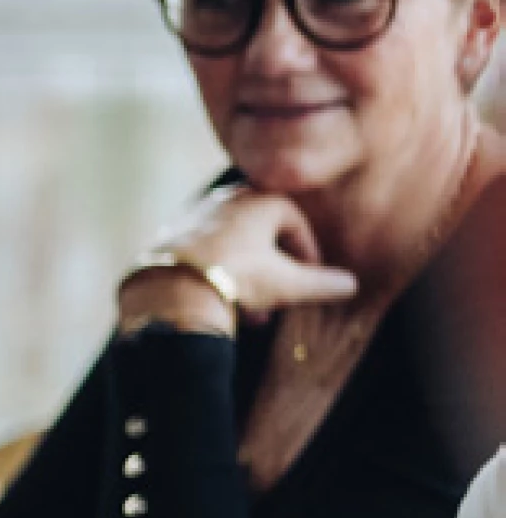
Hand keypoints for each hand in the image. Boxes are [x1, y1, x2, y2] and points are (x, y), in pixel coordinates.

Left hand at [118, 188, 357, 334]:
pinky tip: (222, 309)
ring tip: (256, 317)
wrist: (170, 290)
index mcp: (257, 200)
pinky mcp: (166, 239)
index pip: (295, 222)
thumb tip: (351, 286)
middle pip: (261, 238)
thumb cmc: (237, 278)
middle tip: (282, 301)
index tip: (311, 279)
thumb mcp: (289, 285)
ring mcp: (191, 218)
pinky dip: (218, 279)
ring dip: (248, 283)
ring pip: (232, 251)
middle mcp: (223, 200)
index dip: (307, 254)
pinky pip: (202, 258)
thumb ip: (323, 284)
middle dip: (275, 273)